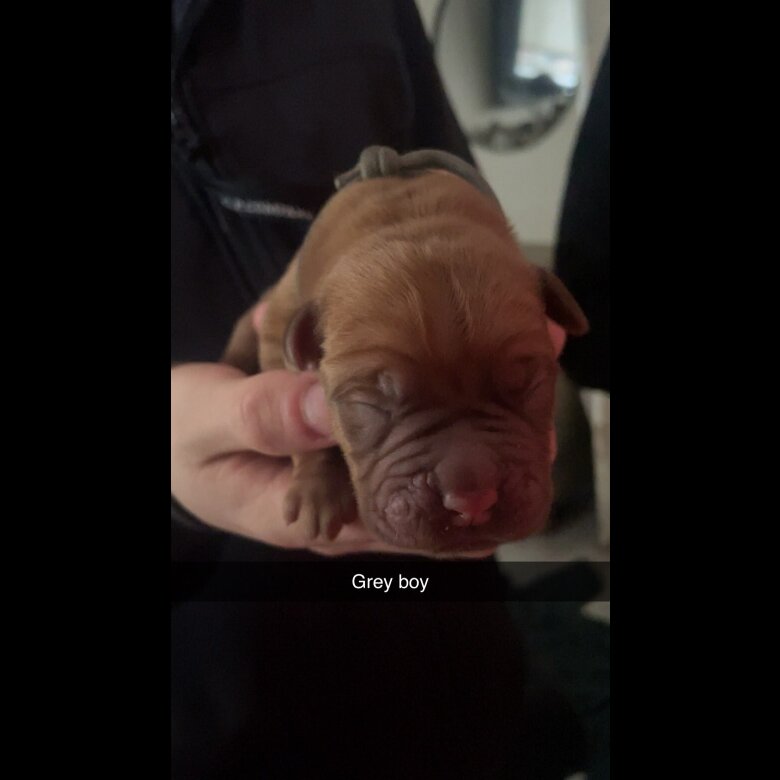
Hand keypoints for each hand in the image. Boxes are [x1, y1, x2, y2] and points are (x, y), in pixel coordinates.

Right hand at [171, 305, 565, 557]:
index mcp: (305, 518)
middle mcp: (337, 511)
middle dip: (468, 472)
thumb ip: (260, 416)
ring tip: (512, 409)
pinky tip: (468, 391)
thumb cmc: (182, 436)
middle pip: (416, 502)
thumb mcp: (205, 423)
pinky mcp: (348, 455)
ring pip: (416, 473)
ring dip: (461, 444)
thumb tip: (329, 403)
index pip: (391, 522)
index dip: (445, 498)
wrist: (174, 431)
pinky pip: (400, 444)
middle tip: (520, 431)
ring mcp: (346, 484)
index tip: (489, 457)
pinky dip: (434, 420)